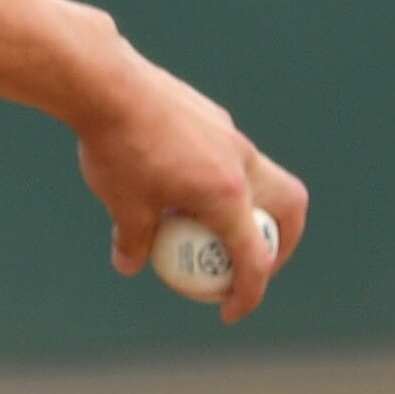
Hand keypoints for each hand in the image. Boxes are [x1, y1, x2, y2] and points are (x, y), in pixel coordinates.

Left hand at [70, 43, 308, 324]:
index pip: (254, 255)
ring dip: (250, 205)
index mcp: (227, 193)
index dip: (249, 291)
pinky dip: (223, 177)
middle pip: (289, 207)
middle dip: (282, 241)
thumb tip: (130, 265)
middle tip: (254, 262)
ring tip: (214, 225)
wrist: (105, 83)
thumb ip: (133, 239)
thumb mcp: (122, 203)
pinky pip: (232, 154)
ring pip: (262, 176)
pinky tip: (183, 182)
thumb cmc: (115, 147)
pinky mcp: (212, 114)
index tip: (231, 310)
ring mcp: (230, 134)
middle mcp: (241, 162)